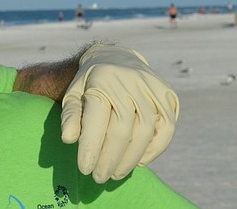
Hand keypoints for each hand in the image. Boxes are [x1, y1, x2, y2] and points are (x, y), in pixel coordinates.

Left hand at [60, 44, 178, 182]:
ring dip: (130, 158)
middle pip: (121, 129)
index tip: (84, 169)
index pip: (96, 119)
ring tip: (116, 173)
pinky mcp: (168, 96)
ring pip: (145, 132)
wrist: (116, 58)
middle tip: (100, 177)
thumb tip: (68, 139)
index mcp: (101, 79)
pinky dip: (154, 150)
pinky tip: (139, 161)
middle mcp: (128, 82)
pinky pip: (166, 128)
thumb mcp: (73, 93)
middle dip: (109, 159)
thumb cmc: (90, 83)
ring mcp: (152, 88)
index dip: (90, 147)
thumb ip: (70, 115)